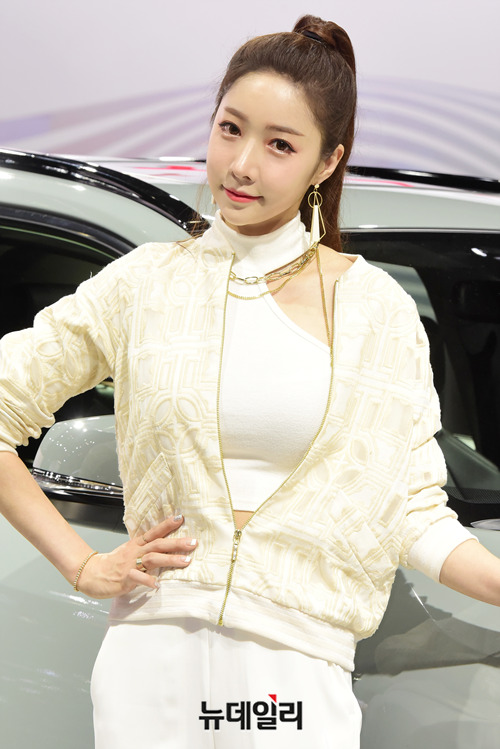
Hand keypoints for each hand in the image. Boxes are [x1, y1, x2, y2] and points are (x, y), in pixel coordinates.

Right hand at [75, 515, 196, 598]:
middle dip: (177, 543)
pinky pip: (137, 578)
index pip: (154, 532)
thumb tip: (166, 547)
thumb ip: (146, 549)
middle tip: (193, 542)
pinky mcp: (125, 579)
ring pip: (152, 559)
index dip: (167, 525)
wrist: (91, 573)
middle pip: (158, 544)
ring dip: (170, 559)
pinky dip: (147, 581)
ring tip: (186, 561)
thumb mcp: (130, 551)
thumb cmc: (113, 564)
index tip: (181, 518)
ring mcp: (130, 565)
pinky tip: (157, 584)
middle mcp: (135, 552)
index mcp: (137, 544)